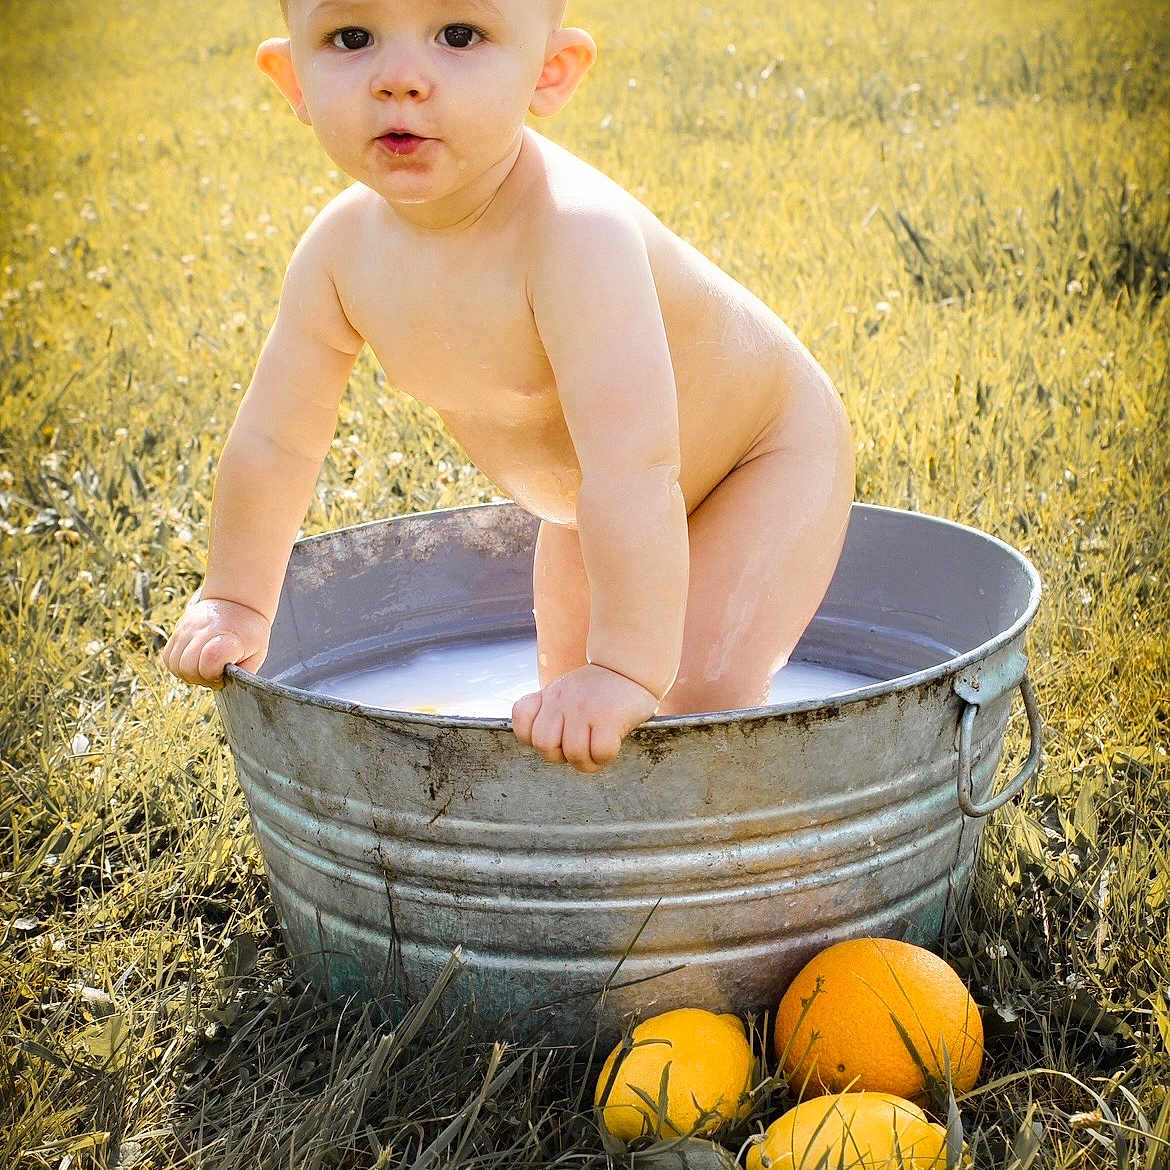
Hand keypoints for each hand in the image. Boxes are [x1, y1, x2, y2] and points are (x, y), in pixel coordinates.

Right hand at [161, 595, 270, 689]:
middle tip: (216, 674)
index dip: (215, 675)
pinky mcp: (177, 631)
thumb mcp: (257, 653)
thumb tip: (232, 687)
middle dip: (201, 678)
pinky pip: (168, 658)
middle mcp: (203, 631)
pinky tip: (195, 662)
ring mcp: (187, 629)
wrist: (237, 602)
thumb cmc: (249, 632)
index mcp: (227, 637)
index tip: (225, 673)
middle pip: (188, 668)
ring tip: (205, 668)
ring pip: (175, 665)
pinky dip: (179, 666)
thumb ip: (244, 673)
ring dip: (189, 673)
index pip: (209, 662)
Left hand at [511, 663, 659, 772]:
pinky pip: (600, 753)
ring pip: (573, 754)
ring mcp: (584, 709)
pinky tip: (612, 745)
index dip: (531, 736)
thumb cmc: (599, 688)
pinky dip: (605, 757)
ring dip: (587, 762)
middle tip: (578, 748)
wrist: (630, 666)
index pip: (521, 718)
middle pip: (544, 745)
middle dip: (560, 757)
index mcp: (549, 695)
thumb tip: (535, 741)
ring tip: (596, 751)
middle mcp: (562, 700)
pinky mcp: (608, 718)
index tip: (554, 735)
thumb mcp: (565, 691)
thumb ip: (547, 710)